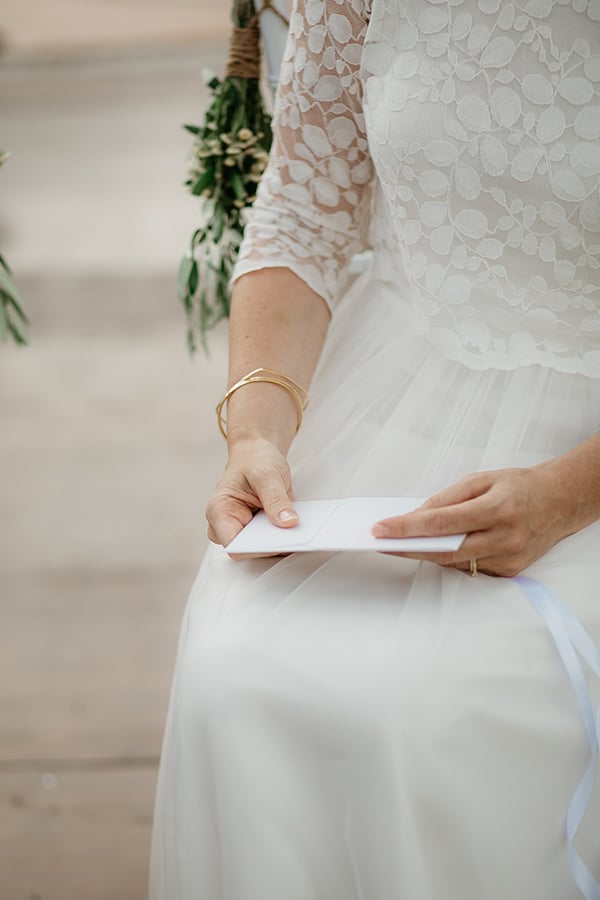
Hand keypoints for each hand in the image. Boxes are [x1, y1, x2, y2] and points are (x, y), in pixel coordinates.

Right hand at [206, 437, 297, 555]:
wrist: (257, 455)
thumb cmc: (253, 461)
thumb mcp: (266, 474)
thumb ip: (275, 499)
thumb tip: (288, 523)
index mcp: (220, 511)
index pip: (234, 544)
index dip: (256, 547)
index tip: (278, 540)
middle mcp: (227, 526)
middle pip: (249, 550)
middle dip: (272, 545)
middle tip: (295, 534)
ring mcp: (244, 531)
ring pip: (262, 550)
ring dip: (281, 543)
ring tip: (301, 532)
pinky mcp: (259, 533)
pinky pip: (273, 543)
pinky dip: (286, 538)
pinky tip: (300, 530)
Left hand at [371, 467, 569, 576]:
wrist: (559, 501)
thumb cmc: (520, 486)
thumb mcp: (482, 480)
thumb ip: (448, 498)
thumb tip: (417, 516)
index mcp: (498, 508)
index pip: (442, 522)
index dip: (408, 528)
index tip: (382, 529)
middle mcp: (505, 537)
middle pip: (445, 550)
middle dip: (409, 547)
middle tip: (382, 542)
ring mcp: (509, 558)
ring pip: (456, 563)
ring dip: (427, 553)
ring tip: (401, 543)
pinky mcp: (510, 570)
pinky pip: (471, 567)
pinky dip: (451, 558)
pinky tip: (437, 547)